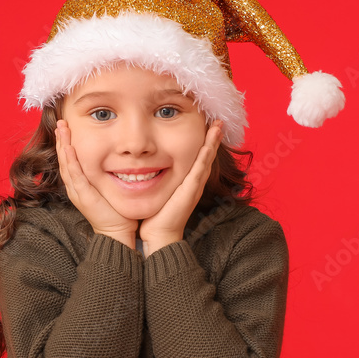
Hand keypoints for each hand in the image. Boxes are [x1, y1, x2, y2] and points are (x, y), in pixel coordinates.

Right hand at [55, 120, 137, 243]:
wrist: (116, 232)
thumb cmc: (116, 212)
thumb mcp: (109, 188)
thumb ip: (108, 175)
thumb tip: (118, 160)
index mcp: (80, 185)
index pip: (69, 160)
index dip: (66, 143)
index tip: (66, 128)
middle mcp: (75, 187)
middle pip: (63, 159)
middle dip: (61, 140)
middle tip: (60, 123)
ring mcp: (77, 191)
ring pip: (66, 164)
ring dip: (62, 145)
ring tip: (61, 129)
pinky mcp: (84, 196)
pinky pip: (75, 175)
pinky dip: (70, 160)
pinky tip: (68, 148)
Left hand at [139, 119, 222, 254]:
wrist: (158, 236)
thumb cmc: (154, 217)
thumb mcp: (156, 192)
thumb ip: (152, 179)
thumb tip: (140, 167)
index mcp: (186, 183)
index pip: (197, 158)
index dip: (203, 143)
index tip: (206, 126)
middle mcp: (193, 183)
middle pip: (206, 156)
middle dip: (213, 139)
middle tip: (218, 121)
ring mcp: (194, 187)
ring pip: (206, 159)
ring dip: (213, 142)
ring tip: (218, 125)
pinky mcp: (190, 191)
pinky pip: (200, 169)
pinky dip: (206, 155)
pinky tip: (208, 143)